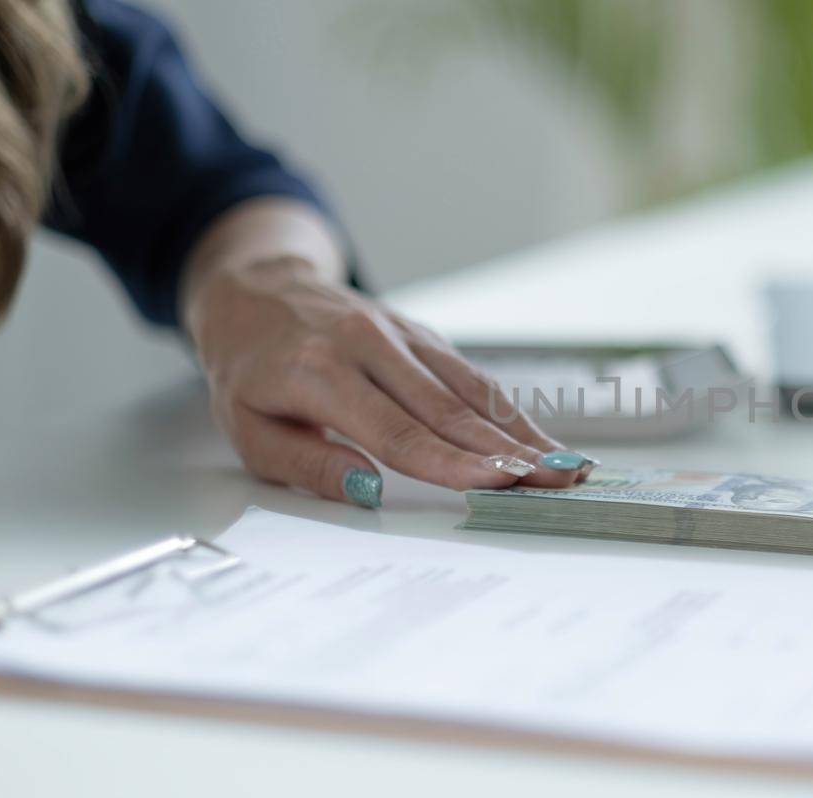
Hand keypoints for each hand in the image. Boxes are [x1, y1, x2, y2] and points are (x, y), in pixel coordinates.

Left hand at [182, 202, 579, 507]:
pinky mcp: (422, 335)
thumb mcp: (247, 430)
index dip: (451, 462)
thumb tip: (368, 491)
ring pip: (473, 389)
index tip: (498, 483)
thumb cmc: (249, 370)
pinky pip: (471, 377)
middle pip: (450, 409)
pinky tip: (539, 440)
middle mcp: (369, 345)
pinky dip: (510, 412)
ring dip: (522, 432)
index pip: (398, 430)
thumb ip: (307, 464)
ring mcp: (402, 335)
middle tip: (555, 482)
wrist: (255, 291)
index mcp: (320, 372)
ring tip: (565, 466)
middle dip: (509, 451)